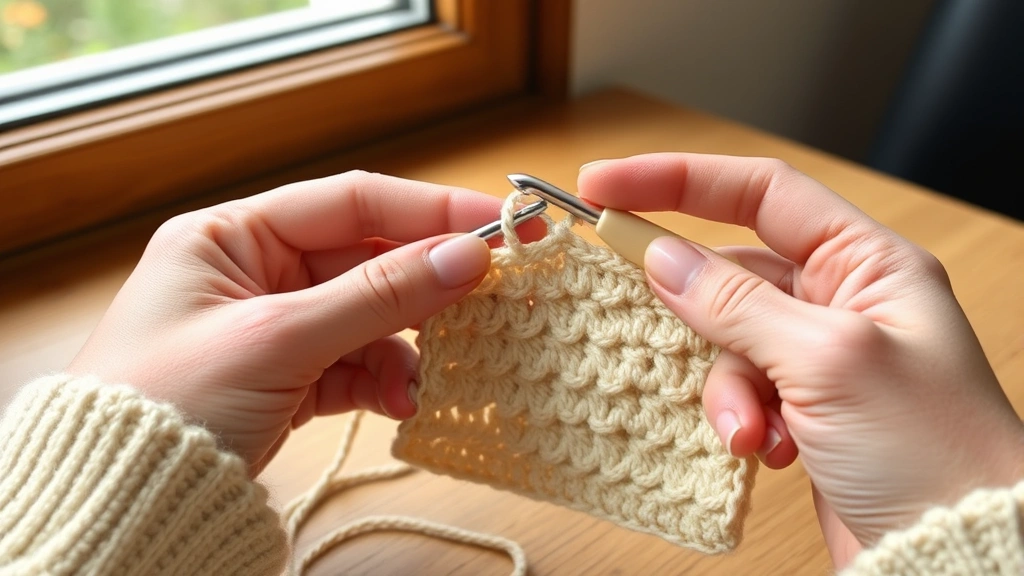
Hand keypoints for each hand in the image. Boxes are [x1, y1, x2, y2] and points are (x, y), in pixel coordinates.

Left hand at [68, 171, 500, 474]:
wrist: (121, 504)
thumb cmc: (166, 406)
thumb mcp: (277, 339)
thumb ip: (378, 294)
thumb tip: (468, 256)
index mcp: (230, 237)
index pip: (350, 202)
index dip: (430, 211)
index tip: (501, 225)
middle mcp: (253, 272)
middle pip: (366, 260)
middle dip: (425, 286)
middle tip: (493, 296)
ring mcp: (273, 327)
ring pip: (369, 317)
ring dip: (405, 348)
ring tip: (424, 381)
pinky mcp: (287, 377)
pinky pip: (355, 364)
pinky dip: (384, 382)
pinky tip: (400, 404)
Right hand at [578, 154, 1023, 566]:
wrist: (953, 554)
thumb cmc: (932, 452)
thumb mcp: (828, 361)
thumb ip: (737, 304)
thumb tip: (661, 258)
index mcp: (867, 263)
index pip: (759, 192)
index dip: (677, 179)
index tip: (605, 184)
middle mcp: (841, 300)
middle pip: (731, 271)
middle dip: (690, 306)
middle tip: (624, 302)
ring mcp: (817, 357)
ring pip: (725, 341)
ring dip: (724, 388)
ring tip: (749, 430)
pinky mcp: (800, 408)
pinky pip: (737, 391)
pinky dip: (737, 419)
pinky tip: (766, 450)